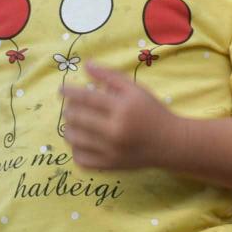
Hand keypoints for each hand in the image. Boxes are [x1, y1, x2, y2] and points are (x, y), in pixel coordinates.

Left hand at [61, 62, 179, 170]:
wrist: (171, 143)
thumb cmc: (153, 112)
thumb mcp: (136, 90)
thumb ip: (110, 76)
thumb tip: (86, 65)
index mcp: (122, 108)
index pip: (87, 98)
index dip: (70, 92)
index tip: (61, 90)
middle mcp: (115, 130)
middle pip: (77, 118)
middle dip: (68, 111)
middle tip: (70, 108)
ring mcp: (112, 151)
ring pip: (75, 140)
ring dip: (69, 129)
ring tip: (74, 124)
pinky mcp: (110, 166)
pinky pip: (81, 160)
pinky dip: (76, 150)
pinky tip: (82, 143)